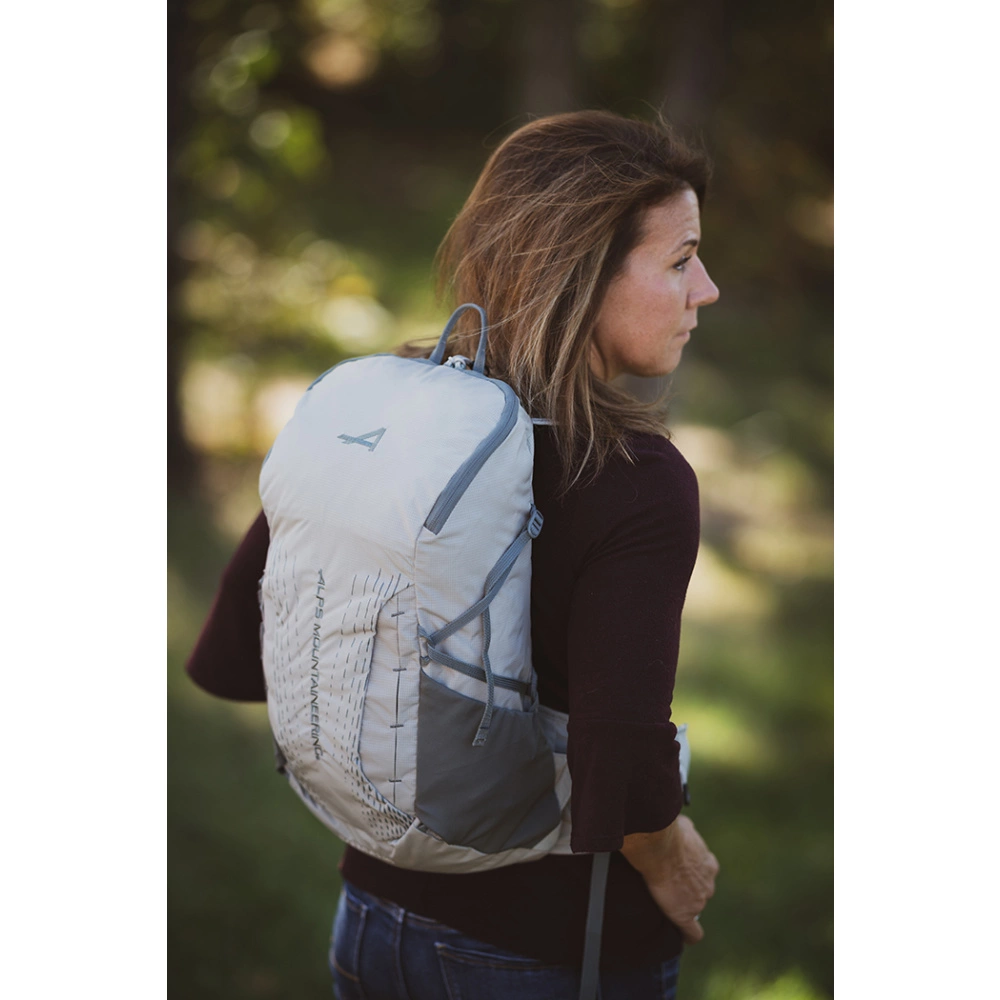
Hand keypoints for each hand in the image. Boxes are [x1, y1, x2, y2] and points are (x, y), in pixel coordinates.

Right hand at [621, 815, 719, 943]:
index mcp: (708, 864)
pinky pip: (692, 933)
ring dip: (684, 908)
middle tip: (669, 887)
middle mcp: (708, 883)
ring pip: (695, 909)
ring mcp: (699, 901)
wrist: (660, 847)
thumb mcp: (684, 826)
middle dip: (689, 891)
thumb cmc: (669, 832)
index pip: (705, 874)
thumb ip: (688, 831)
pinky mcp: (686, 916)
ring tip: (667, 906)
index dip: (692, 875)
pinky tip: (682, 937)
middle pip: (701, 892)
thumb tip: (684, 826)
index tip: (681, 875)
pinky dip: (687, 935)